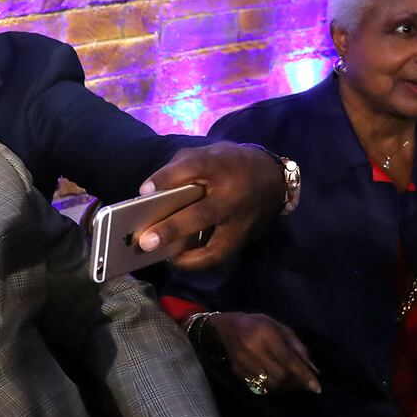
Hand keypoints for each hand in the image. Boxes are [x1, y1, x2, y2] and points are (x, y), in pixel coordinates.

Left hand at [135, 143, 284, 271]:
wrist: (272, 179)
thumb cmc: (229, 166)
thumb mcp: (206, 155)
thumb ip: (178, 169)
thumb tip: (147, 191)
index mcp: (222, 168)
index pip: (194, 168)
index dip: (167, 178)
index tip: (144, 191)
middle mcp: (232, 198)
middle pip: (201, 215)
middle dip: (172, 229)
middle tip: (146, 242)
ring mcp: (240, 223)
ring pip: (214, 247)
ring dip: (186, 256)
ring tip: (160, 256)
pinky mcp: (243, 240)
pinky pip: (218, 255)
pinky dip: (197, 260)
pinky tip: (177, 257)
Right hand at [207, 313, 320, 393]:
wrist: (226, 328)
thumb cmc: (257, 324)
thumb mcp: (280, 328)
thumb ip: (298, 347)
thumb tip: (313, 369)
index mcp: (266, 335)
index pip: (287, 359)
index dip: (303, 374)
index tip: (316, 387)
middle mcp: (253, 350)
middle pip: (280, 375)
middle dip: (296, 382)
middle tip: (304, 382)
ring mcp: (244, 363)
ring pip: (270, 384)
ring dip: (286, 386)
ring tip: (292, 381)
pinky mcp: (238, 372)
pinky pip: (260, 386)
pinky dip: (273, 386)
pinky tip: (277, 380)